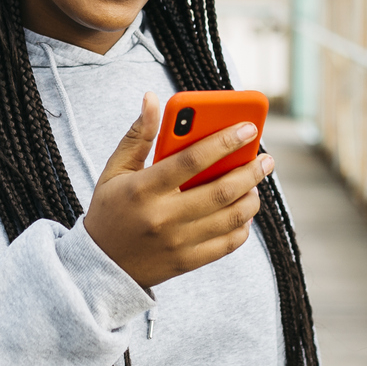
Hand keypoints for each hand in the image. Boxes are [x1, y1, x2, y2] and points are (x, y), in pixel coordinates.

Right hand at [84, 92, 273, 290]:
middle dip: (251, 171)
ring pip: (231, 217)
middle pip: (220, 190)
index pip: (192, 160)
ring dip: (251, 197)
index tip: (249, 127)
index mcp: (143, 188)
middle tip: (266, 159)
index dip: (224, 141)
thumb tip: (152, 98)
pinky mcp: (187, 262)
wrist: (100, 267)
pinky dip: (243, 226)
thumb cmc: (110, 208)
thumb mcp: (115, 170)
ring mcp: (177, 243)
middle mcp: (163, 217)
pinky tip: (243, 211)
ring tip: (256, 183)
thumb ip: (138, 135)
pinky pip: (227, 243)